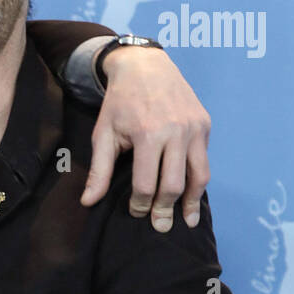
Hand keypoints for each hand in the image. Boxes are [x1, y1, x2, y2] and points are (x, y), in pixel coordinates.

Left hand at [81, 46, 210, 232]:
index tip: (134, 213)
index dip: (139, 204)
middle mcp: (176, 133)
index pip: (146, 184)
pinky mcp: (205, 125)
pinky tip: (193, 196)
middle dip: (165, 210)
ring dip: (191, 202)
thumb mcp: (104, 134)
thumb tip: (88, 202)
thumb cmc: (119, 103)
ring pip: (198, 176)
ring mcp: (194, 128)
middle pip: (174, 185)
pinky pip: (204, 161)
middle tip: (160, 228)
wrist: (146, 66)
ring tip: (186, 221)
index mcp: (148, 135)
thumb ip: (99, 170)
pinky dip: (199, 181)